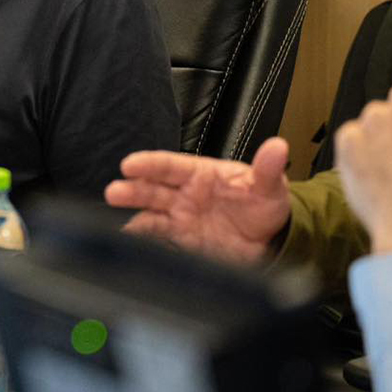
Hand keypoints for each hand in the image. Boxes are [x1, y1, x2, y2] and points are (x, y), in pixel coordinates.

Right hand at [104, 137, 291, 262]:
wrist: (269, 242)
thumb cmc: (265, 205)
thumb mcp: (270, 187)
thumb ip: (268, 169)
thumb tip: (278, 147)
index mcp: (200, 174)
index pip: (170, 166)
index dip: (149, 164)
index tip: (130, 164)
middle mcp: (185, 195)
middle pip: (152, 189)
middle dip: (132, 190)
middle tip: (114, 191)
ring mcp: (181, 219)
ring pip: (150, 215)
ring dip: (132, 216)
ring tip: (114, 222)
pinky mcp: (182, 242)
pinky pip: (157, 241)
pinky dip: (142, 243)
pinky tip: (128, 244)